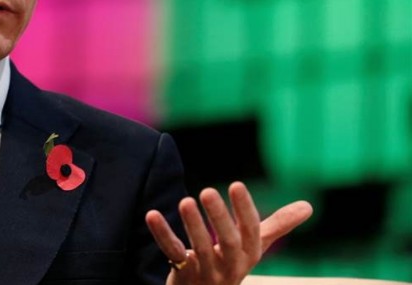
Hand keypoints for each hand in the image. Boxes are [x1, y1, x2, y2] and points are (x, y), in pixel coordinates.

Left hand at [145, 181, 312, 284]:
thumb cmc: (232, 265)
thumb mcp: (255, 247)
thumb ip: (277, 226)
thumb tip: (309, 206)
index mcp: (249, 254)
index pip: (251, 231)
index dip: (244, 209)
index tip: (236, 185)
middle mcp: (231, 265)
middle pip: (228, 243)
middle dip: (220, 218)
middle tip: (206, 191)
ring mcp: (207, 273)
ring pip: (200, 250)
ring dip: (192, 226)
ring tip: (185, 200)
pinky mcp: (183, 274)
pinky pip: (172, 253)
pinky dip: (162, 234)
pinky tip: (152, 214)